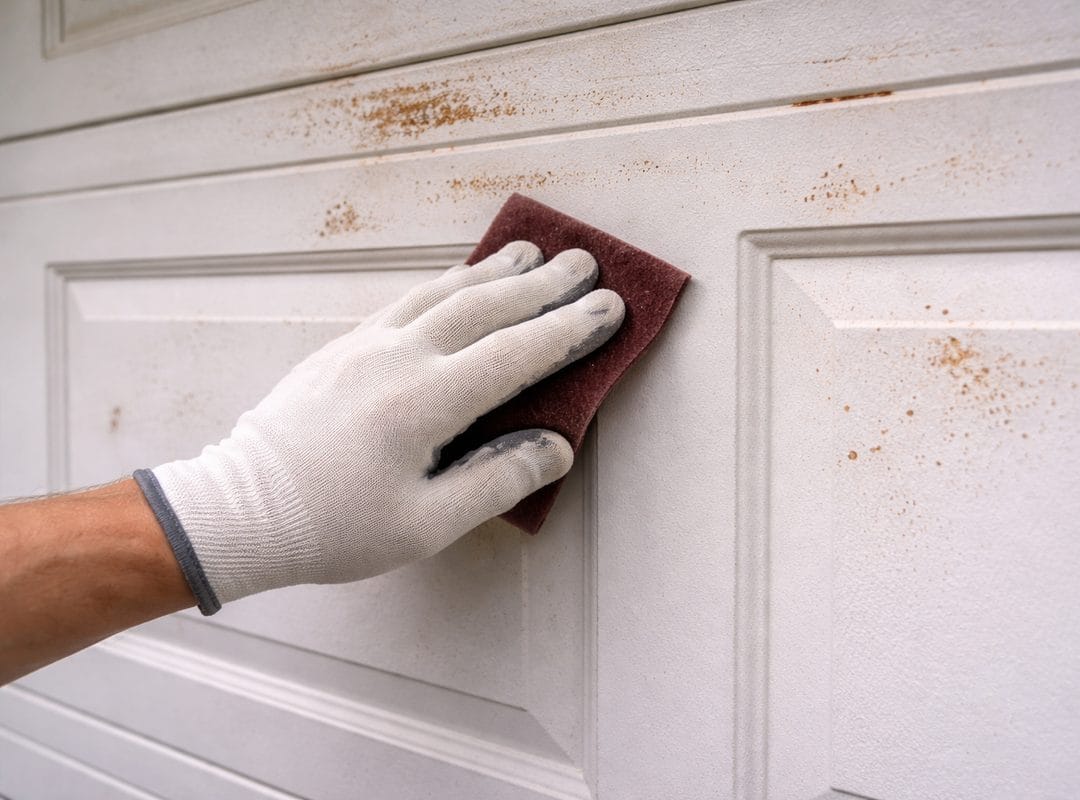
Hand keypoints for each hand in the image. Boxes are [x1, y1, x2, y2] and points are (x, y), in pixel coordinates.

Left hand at [134, 241, 624, 613]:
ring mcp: (365, 345)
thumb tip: (555, 447)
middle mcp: (398, 357)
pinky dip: (446, 284)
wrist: (241, 510)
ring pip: (442, 292)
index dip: (568, 329)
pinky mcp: (342, 347)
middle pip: (483, 306)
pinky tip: (461, 281)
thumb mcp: (424, 526)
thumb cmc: (333, 527)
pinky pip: (407, 300)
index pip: (515, 353)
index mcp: (424, 402)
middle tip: (586, 263)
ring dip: (493, 271)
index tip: (610, 309)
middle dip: (542, 284)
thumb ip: (495, 482)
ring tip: (532, 252)